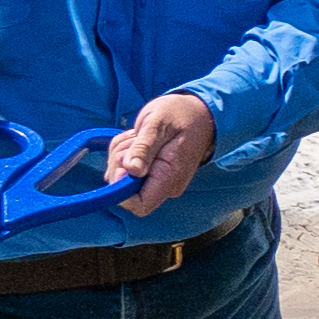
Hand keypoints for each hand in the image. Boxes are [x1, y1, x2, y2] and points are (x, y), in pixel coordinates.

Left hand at [111, 95, 218, 211]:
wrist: (198, 113)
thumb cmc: (180, 114)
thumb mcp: (158, 124)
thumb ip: (144, 148)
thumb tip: (132, 170)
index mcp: (169, 177)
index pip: (140, 205)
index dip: (121, 190)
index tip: (122, 164)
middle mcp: (165, 186)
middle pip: (125, 190)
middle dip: (119, 163)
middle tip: (133, 140)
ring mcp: (159, 181)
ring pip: (121, 178)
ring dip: (121, 155)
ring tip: (137, 136)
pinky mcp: (153, 175)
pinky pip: (127, 171)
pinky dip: (125, 155)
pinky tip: (137, 140)